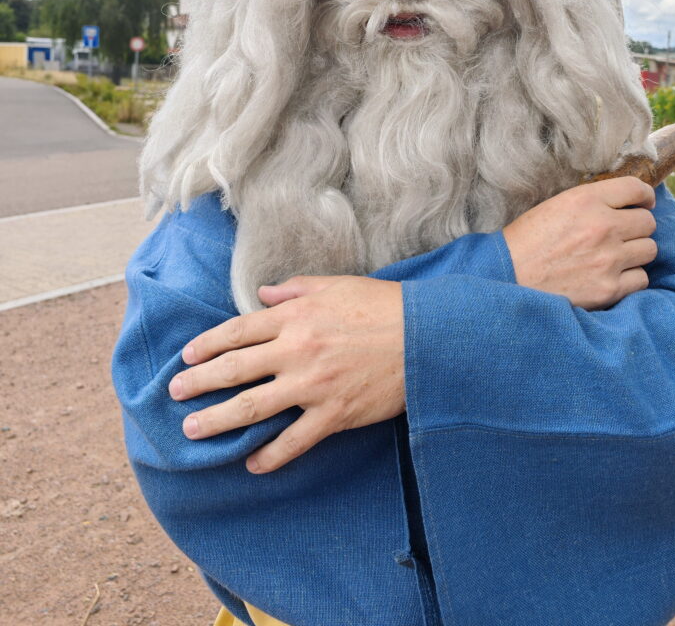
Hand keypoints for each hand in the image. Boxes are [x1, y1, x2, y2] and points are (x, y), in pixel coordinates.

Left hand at [169, 275, 404, 472]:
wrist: (426, 337)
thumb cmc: (381, 306)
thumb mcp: (335, 285)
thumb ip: (294, 288)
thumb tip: (262, 293)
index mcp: (295, 316)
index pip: (238, 331)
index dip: (207, 345)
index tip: (186, 357)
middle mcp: (297, 350)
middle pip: (235, 370)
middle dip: (198, 383)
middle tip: (175, 393)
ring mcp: (313, 385)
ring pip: (252, 408)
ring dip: (217, 420)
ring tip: (192, 430)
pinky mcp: (334, 414)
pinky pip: (294, 441)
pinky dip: (271, 455)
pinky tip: (252, 463)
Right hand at [502, 177, 656, 309]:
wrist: (506, 278)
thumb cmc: (526, 241)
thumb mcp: (555, 206)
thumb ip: (590, 202)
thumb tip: (623, 203)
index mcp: (586, 200)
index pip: (636, 188)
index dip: (644, 196)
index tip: (643, 203)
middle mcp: (603, 227)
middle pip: (648, 222)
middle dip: (637, 227)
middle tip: (622, 234)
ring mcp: (608, 259)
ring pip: (649, 250)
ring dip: (635, 253)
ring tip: (615, 256)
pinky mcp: (609, 289)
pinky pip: (641, 279)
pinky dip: (630, 279)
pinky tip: (611, 277)